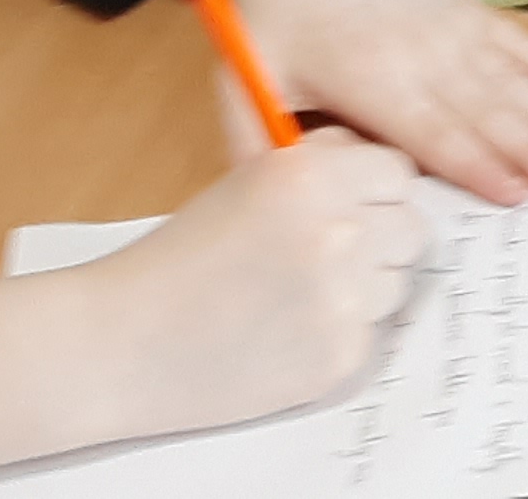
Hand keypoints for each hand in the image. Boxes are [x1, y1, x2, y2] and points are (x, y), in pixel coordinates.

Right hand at [91, 129, 425, 434]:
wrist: (117, 343)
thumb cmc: (173, 263)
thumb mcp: (245, 185)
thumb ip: (320, 173)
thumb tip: (382, 175)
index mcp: (308, 175)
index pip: (397, 172)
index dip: (375, 190)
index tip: (357, 204)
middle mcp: (335, 230)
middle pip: (410, 228)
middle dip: (379, 239)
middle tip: (330, 255)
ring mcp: (342, 297)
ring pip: (395, 283)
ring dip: (363, 288)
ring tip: (293, 296)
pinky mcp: (339, 355)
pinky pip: (369, 333)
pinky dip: (337, 334)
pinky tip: (283, 333)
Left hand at [140, 0, 527, 204]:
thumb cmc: (271, 22)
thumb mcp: (248, 87)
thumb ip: (259, 150)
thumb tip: (280, 210)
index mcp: (367, 76)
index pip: (431, 130)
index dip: (475, 164)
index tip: (514, 195)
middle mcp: (417, 50)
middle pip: (484, 109)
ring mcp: (446, 26)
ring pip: (509, 80)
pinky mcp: (461, 10)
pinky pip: (515, 42)